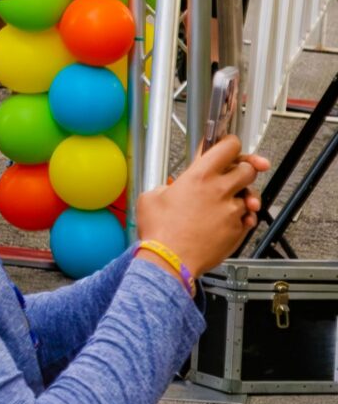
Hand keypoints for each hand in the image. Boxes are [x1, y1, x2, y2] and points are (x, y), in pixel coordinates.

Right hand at [138, 133, 267, 276]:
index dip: (231, 143)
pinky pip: (249, 218)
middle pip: (248, 169)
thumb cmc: (160, 231)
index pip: (227, 147)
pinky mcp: (238, 230)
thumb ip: (169, 186)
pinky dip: (242, 216)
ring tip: (231, 200)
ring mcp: (232, 211)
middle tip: (235, 173)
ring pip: (250, 195)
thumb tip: (172, 189)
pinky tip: (230, 219)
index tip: (230, 145)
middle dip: (243, 168)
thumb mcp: (152, 196)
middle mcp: (220, 190)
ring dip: (243, 195)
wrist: (171, 260)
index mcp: (199, 176)